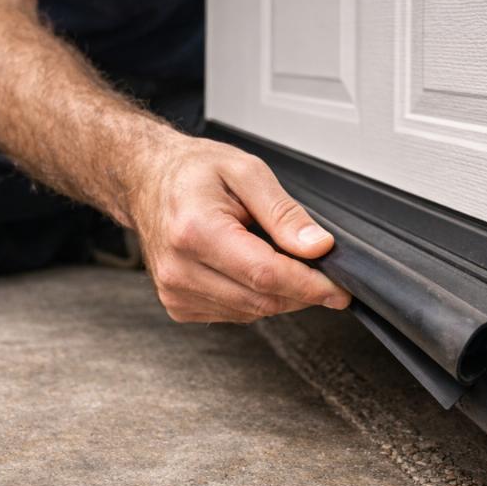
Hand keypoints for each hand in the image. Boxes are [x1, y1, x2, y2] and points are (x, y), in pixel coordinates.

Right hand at [130, 135, 351, 322]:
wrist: (147, 180)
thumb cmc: (192, 172)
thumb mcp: (246, 171)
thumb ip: (284, 212)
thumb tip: (317, 247)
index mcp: (194, 231)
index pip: (265, 275)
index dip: (309, 285)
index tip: (339, 288)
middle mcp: (179, 268)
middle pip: (261, 300)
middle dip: (300, 291)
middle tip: (319, 270)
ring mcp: (175, 292)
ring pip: (251, 313)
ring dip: (276, 293)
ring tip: (269, 252)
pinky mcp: (178, 306)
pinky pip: (234, 314)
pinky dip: (253, 297)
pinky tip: (245, 267)